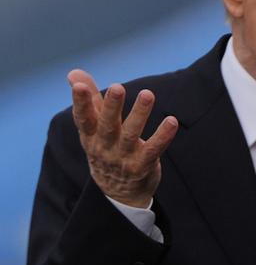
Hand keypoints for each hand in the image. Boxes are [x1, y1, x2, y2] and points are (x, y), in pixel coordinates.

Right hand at [68, 69, 178, 207]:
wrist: (117, 191)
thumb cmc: (105, 148)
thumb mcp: (94, 127)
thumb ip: (90, 99)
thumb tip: (74, 73)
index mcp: (90, 136)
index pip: (83, 118)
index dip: (80, 102)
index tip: (79, 85)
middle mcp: (104, 147)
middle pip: (107, 125)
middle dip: (111, 106)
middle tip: (117, 86)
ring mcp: (123, 158)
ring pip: (131, 135)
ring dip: (140, 114)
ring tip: (147, 94)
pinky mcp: (142, 166)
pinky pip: (153, 150)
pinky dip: (163, 136)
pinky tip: (172, 121)